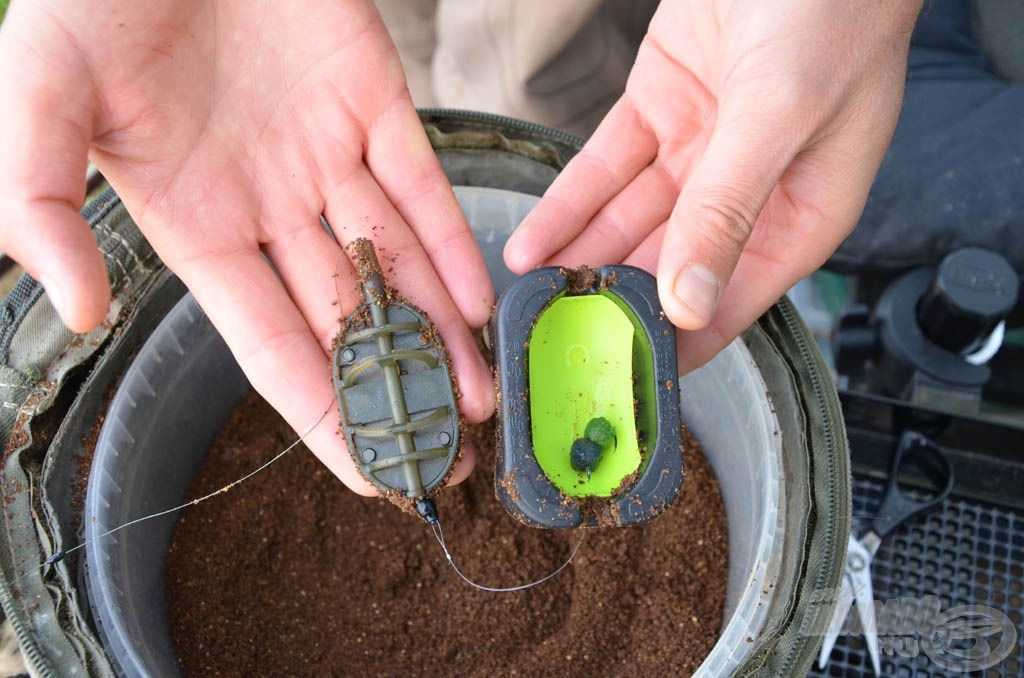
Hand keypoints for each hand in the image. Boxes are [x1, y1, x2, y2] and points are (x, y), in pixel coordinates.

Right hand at [0, 0, 493, 492]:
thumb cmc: (86, 0)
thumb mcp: (36, 102)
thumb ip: (44, 207)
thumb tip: (76, 310)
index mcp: (198, 229)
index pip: (271, 346)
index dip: (320, 415)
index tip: (368, 478)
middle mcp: (271, 207)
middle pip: (348, 320)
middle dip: (396, 392)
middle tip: (445, 459)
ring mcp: (326, 154)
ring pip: (397, 261)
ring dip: (440, 332)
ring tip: (482, 399)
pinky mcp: (372, 95)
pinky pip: (420, 181)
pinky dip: (452, 238)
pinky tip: (479, 299)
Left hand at [505, 0, 920, 371]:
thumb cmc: (832, 12)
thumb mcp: (778, 115)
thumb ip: (729, 207)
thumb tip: (690, 300)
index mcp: (799, 214)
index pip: (729, 303)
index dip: (675, 344)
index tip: (624, 381)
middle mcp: (747, 194)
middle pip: (666, 268)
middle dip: (610, 303)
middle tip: (555, 342)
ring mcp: (699, 152)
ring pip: (626, 223)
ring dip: (578, 259)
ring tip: (530, 301)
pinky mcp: (658, 110)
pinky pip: (604, 169)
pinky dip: (568, 204)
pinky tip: (533, 243)